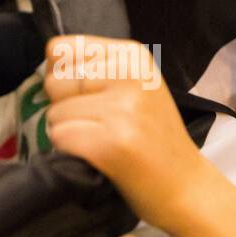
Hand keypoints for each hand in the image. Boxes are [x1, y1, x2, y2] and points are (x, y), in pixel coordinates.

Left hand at [44, 35, 235, 236]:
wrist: (187, 187)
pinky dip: (70, 152)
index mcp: (133, 56)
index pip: (60, 49)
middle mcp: (129, 75)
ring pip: (54, 113)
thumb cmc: (154, 140)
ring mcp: (123, 109)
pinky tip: (99, 157)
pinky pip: (60, 137)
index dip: (61, 77)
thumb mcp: (136, 87)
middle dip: (64, 107)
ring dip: (68, 133)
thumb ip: (97, 70)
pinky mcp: (112, 143)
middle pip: (55, 82)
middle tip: (99, 125)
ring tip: (103, 142)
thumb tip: (48, 65)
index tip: (87, 97)